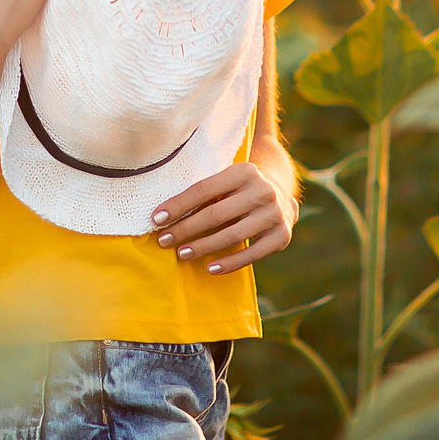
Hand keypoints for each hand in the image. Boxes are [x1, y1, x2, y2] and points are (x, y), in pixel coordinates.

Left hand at [151, 159, 296, 274]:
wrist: (281, 194)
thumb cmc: (238, 190)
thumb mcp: (226, 182)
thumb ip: (203, 193)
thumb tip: (163, 215)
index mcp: (243, 171)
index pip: (203, 189)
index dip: (178, 205)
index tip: (156, 219)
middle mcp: (262, 190)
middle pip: (216, 214)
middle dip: (186, 229)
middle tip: (164, 240)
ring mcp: (274, 213)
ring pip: (231, 235)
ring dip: (203, 247)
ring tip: (182, 254)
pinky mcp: (282, 235)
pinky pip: (252, 254)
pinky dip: (230, 263)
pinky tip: (211, 268)